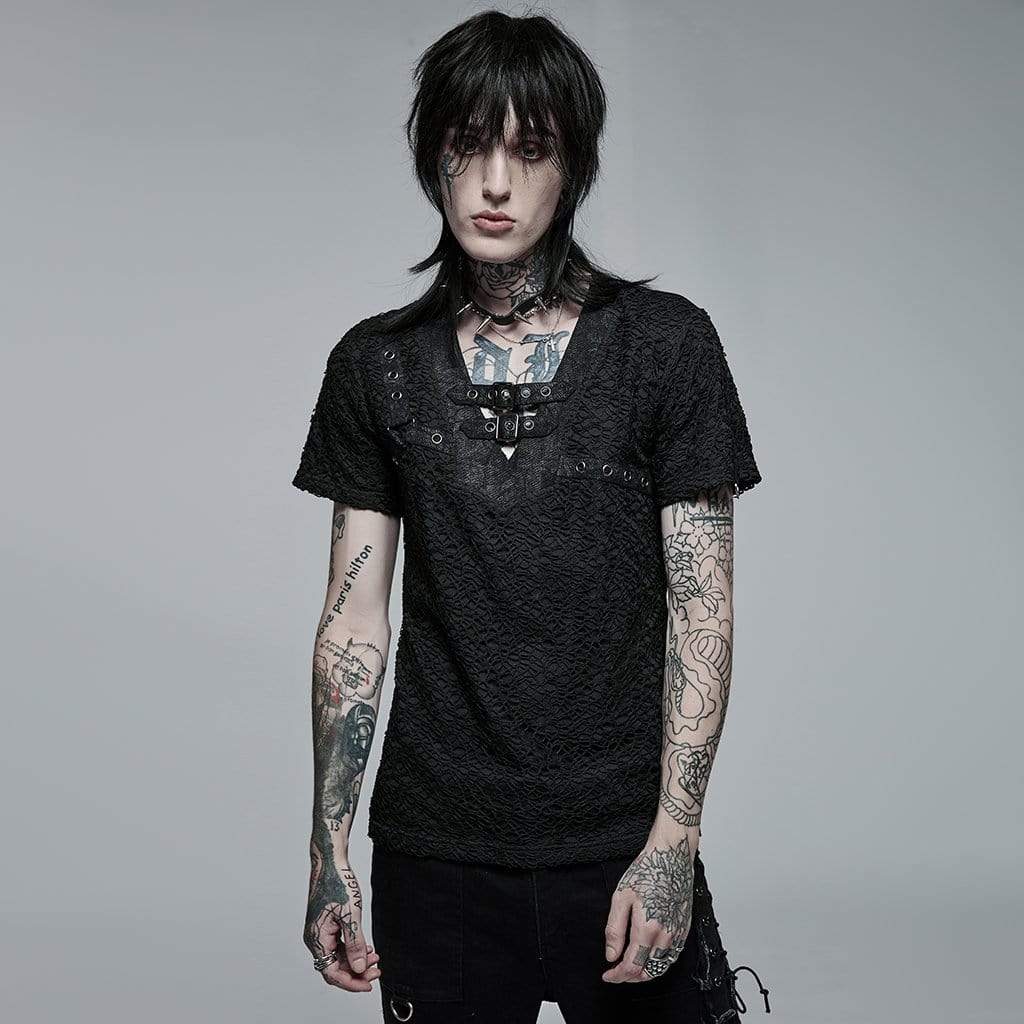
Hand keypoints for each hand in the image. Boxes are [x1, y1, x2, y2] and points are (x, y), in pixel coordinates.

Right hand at [303, 844, 381, 991]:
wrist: (330, 862)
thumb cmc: (338, 884)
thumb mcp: (351, 915)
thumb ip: (355, 944)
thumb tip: (359, 969)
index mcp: (317, 939)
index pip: (331, 973)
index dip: (351, 982)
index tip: (369, 984)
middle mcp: (315, 938)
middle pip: (334, 967)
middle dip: (356, 972)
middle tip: (377, 971)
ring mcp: (320, 931)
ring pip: (337, 956)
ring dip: (356, 960)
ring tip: (376, 958)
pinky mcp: (326, 924)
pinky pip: (338, 945)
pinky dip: (352, 949)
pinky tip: (368, 948)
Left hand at [601, 833, 694, 983]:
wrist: (671, 855)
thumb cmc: (647, 871)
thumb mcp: (621, 897)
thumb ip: (615, 930)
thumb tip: (611, 955)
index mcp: (648, 928)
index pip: (632, 966)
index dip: (618, 975)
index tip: (608, 974)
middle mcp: (666, 935)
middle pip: (648, 972)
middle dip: (630, 977)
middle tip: (617, 973)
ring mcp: (678, 932)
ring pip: (663, 967)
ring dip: (646, 973)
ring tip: (631, 967)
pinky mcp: (685, 927)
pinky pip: (674, 956)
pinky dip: (660, 963)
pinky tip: (650, 956)